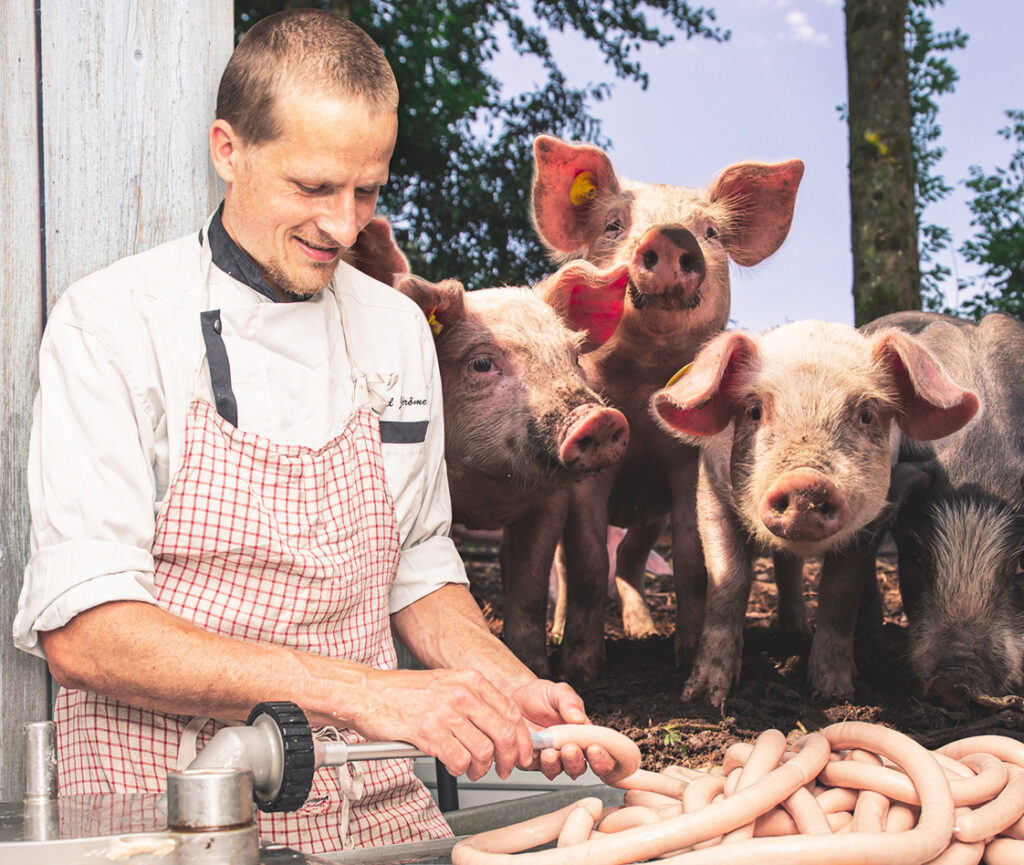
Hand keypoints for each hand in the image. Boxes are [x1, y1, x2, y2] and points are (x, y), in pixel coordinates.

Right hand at [346, 667, 533, 781]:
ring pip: (483, 751)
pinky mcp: (427, 731)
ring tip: (472, 771)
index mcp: (470, 680)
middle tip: (503, 770)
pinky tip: (452, 766)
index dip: (522, 739)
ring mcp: (444, 711)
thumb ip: (474, 702)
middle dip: (509, 760)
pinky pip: (457, 760)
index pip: (511, 712)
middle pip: (504, 734)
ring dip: (481, 769)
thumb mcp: (446, 684)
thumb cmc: (404, 692)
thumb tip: (501, 729)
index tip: (522, 754)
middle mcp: (461, 693)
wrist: (367, 693)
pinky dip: (458, 769)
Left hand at [507, 678, 616, 780]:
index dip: (602, 757)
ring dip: (557, 764)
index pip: (599, 752)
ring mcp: (551, 757)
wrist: (514, 695)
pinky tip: (538, 752)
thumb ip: (570, 702)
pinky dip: (538, 762)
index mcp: (582, 735)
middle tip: (570, 749)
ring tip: (551, 752)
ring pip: (559, 770)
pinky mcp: (532, 760)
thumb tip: (578, 718)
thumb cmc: (540, 694)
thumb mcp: (558, 692)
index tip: (595, 749)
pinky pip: (537, 767)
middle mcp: (568, 749)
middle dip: (577, 761)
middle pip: (580, 767)